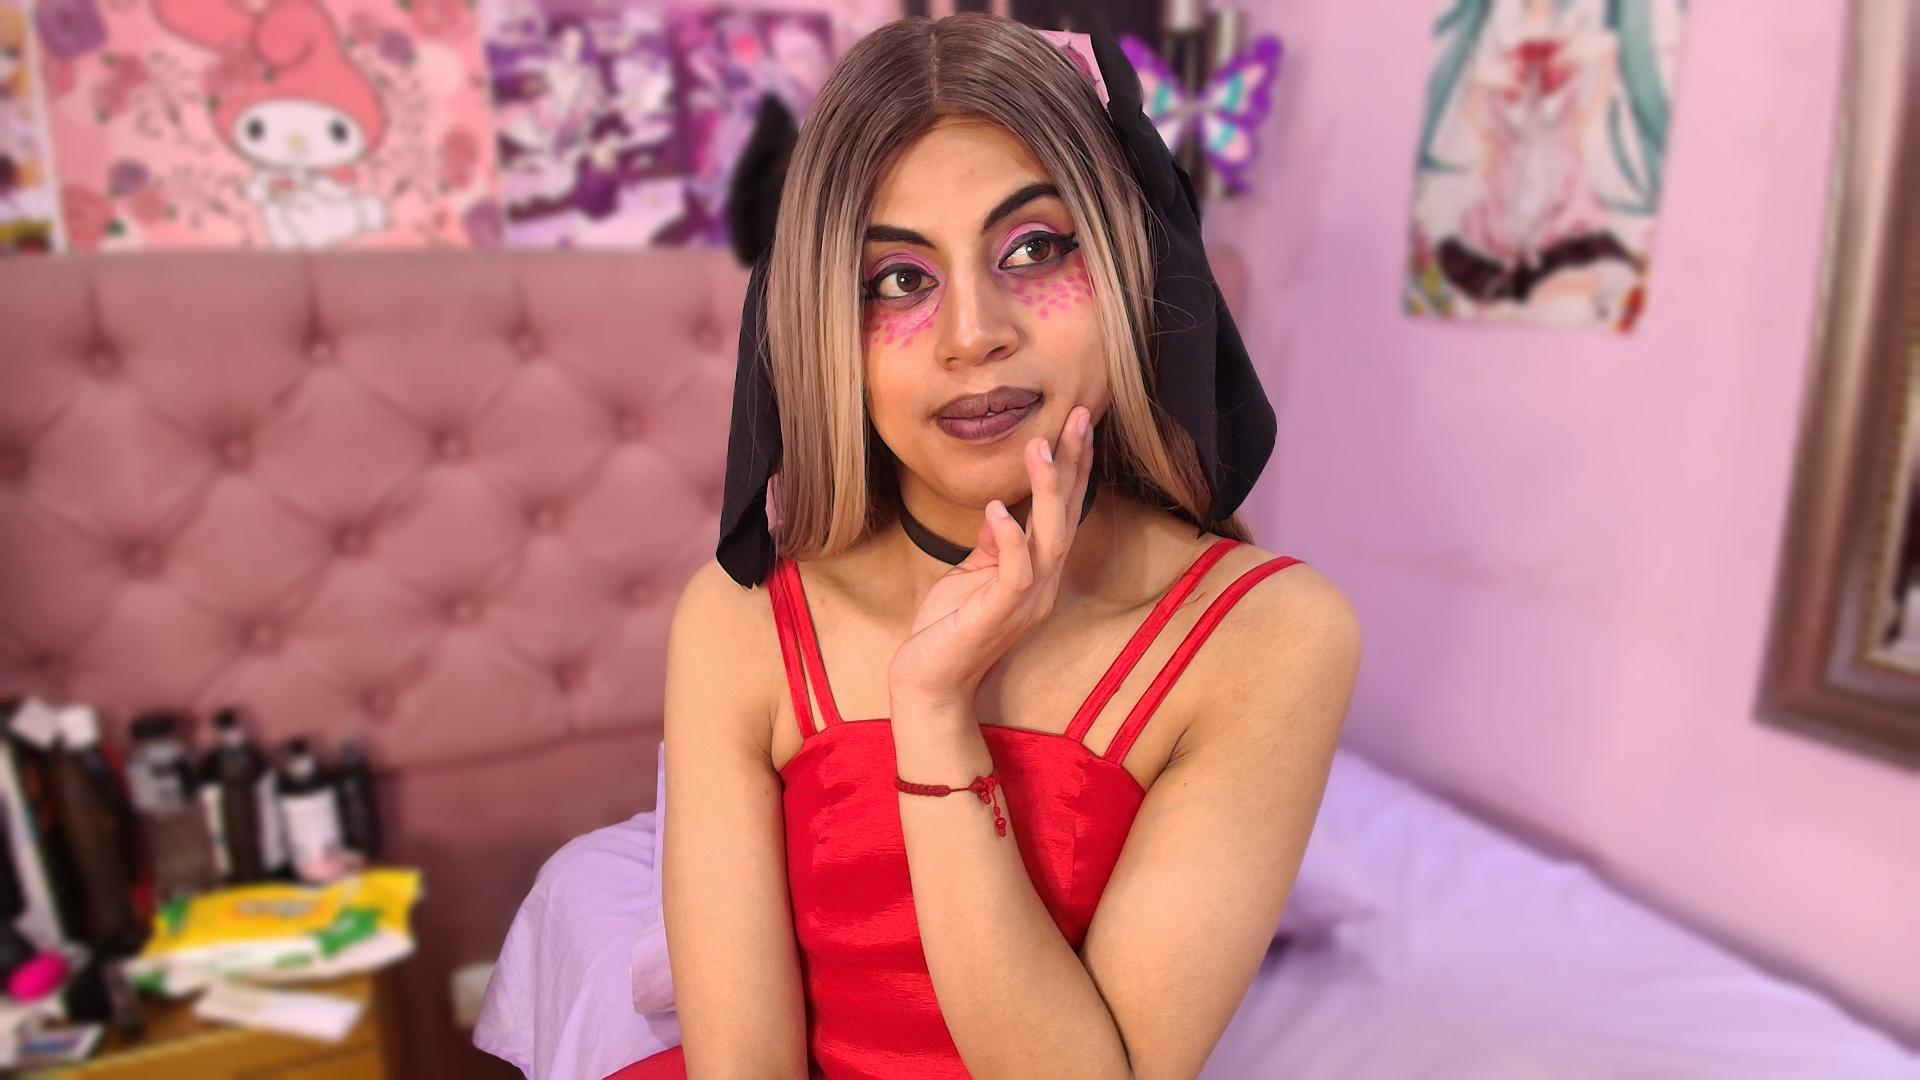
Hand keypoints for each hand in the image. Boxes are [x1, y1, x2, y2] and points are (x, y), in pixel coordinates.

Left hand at [887, 405, 1096, 711]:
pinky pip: (1014, 573)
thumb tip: (1003, 510)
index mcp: (1038, 572)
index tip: (1076, 424)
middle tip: (1078, 416)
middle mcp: (1043, 585)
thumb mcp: (971, 576)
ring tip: (1039, 447)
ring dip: (1047, 491)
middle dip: (1073, 465)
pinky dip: (1009, 539)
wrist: (929, 683)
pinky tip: (999, 508)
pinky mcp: (999, 616)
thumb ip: (993, 546)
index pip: (1063, 511)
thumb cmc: (948, 630)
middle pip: (1068, 516)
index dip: (1073, 467)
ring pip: (1049, 539)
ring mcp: (1025, 602)